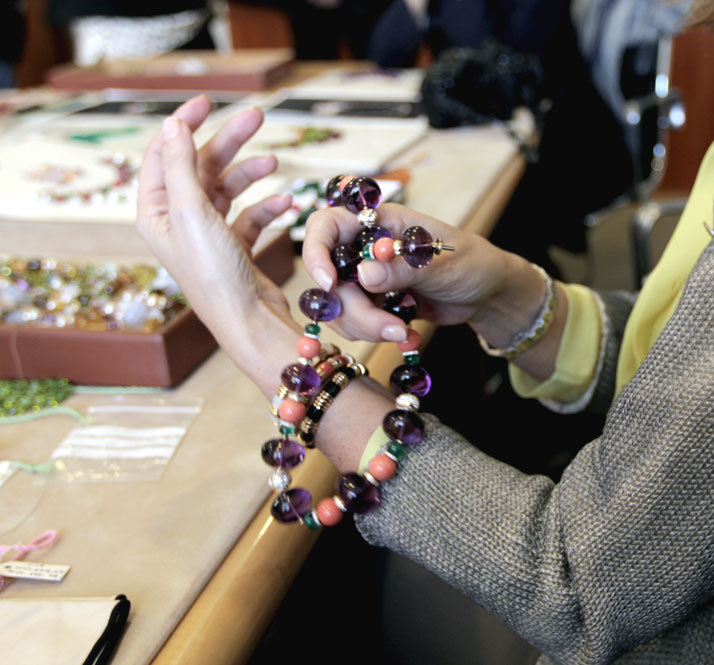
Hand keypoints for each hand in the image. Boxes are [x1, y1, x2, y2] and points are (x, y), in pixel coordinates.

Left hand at [137, 95, 293, 337]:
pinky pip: (250, 215)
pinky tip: (286, 204)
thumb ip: (181, 165)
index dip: (184, 126)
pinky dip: (267, 206)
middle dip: (228, 142)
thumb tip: (172, 125)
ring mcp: (208, 235)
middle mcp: (179, 222)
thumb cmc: (213, 273)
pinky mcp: (234, 247)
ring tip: (274, 163)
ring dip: (250, 173)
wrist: (248, 320)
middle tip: (256, 117)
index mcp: (157, 213)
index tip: (209, 103)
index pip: (164, 155)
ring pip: (228, 188)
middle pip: (201, 167)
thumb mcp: (192, 212)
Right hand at [302, 203, 511, 341]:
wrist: (485, 294)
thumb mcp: (442, 264)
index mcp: (378, 223)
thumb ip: (403, 269)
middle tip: (389, 328)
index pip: (326, 225)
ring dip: (364, 327)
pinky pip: (353, 323)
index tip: (331, 283)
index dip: (316, 251)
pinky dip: (373, 334)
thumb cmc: (470, 263)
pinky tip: (404, 334)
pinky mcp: (372, 304)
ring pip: (338, 306)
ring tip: (402, 332)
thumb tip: (364, 274)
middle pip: (330, 277)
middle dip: (353, 309)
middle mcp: (364, 248)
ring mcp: (365, 278)